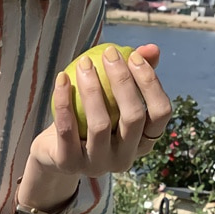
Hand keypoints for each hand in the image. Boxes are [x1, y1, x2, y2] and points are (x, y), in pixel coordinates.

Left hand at [29, 44, 171, 179]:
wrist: (54, 151)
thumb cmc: (90, 119)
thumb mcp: (113, 98)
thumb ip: (133, 75)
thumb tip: (150, 49)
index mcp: (142, 142)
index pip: (161, 113)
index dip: (150, 82)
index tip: (133, 56)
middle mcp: (124, 159)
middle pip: (133, 117)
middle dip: (123, 80)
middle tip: (109, 53)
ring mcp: (97, 165)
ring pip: (100, 125)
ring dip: (92, 89)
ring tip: (84, 63)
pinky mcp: (69, 164)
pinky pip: (67, 129)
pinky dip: (64, 101)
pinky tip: (63, 78)